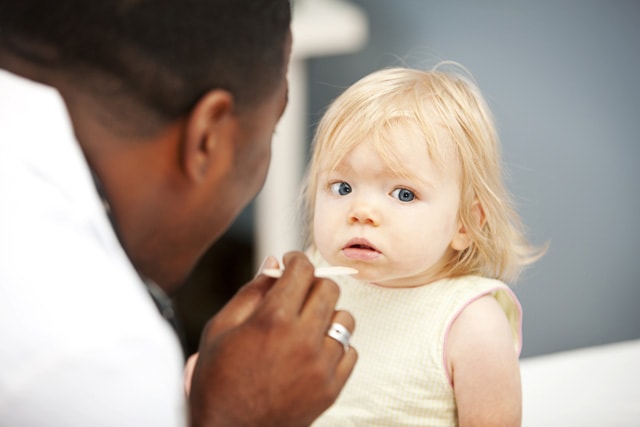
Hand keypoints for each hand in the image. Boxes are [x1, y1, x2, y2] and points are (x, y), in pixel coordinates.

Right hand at [189, 251, 356, 426]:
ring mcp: (321, 366)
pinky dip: (336, 346)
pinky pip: (350, 351)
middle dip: (313, 282)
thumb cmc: (217, 381)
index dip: (296, 260)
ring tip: (307, 323)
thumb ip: (251, 292)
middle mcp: (303, 339)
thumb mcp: (220, 329)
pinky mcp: (332, 388)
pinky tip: (314, 350)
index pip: (302, 270)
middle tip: (298, 291)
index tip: (291, 262)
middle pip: (329, 289)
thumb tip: (273, 263)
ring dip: (328, 314)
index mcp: (272, 320)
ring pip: (345, 319)